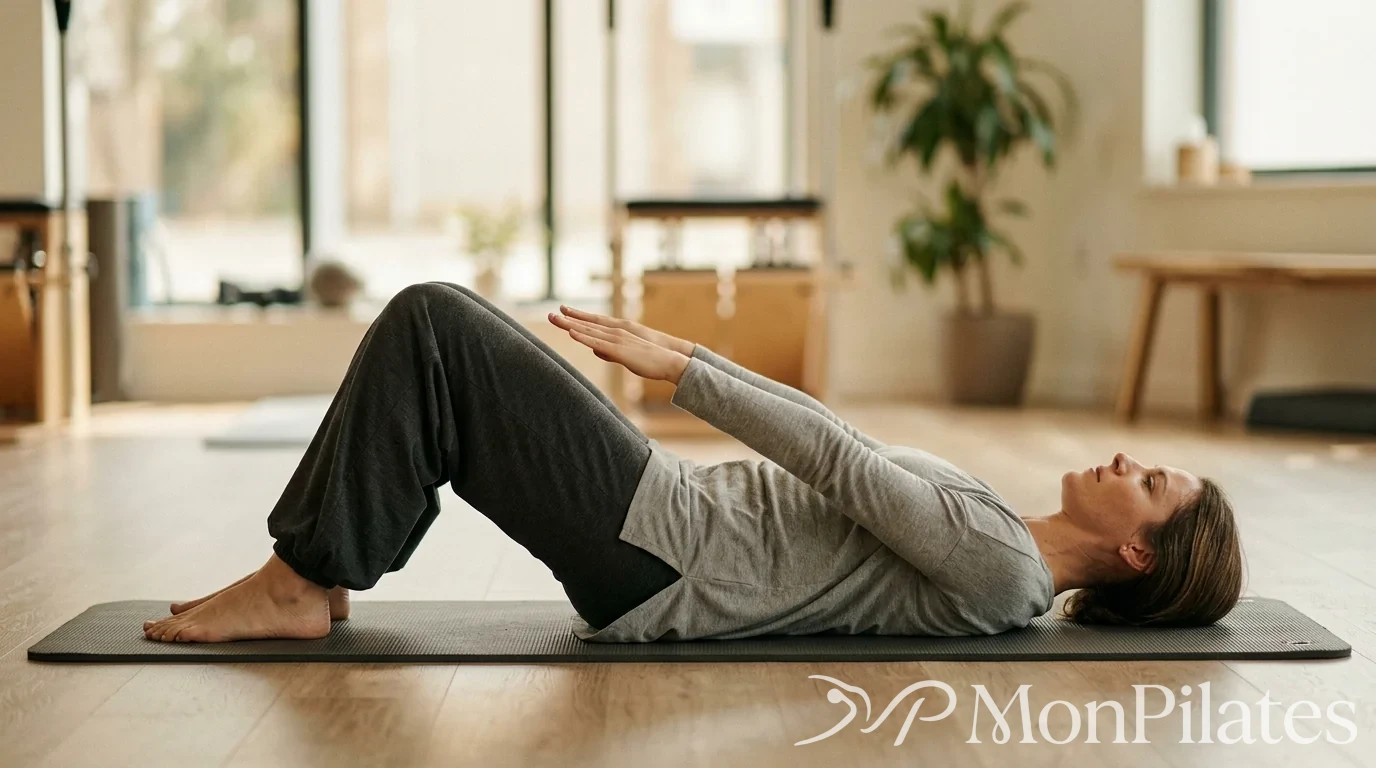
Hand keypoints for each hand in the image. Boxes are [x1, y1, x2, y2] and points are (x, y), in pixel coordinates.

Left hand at [554, 305, 694, 356]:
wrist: (669, 361)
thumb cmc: (649, 360)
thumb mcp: (625, 355)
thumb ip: (610, 352)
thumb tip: (596, 350)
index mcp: (618, 332)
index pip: (593, 323)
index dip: (577, 317)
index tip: (563, 311)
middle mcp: (615, 331)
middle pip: (587, 324)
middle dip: (568, 319)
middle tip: (551, 314)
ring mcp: (617, 339)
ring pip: (589, 331)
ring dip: (570, 325)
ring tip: (555, 319)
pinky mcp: (619, 350)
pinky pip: (597, 343)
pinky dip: (583, 337)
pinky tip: (571, 332)